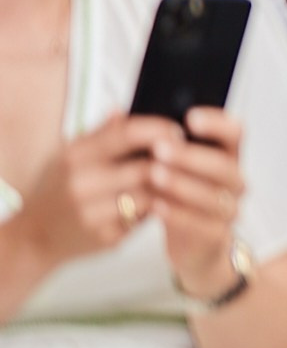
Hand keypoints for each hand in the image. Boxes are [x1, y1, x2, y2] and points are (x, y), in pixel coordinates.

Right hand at [9, 113, 167, 272]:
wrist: (35, 237)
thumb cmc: (59, 188)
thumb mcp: (70, 156)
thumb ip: (100, 134)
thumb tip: (121, 109)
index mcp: (76, 156)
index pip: (128, 133)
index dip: (161, 129)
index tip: (178, 131)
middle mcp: (82, 185)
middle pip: (146, 168)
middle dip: (173, 162)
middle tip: (190, 157)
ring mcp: (93, 215)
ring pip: (150, 196)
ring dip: (169, 187)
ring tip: (182, 178)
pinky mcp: (106, 238)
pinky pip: (144, 219)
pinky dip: (156, 209)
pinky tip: (162, 203)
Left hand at [151, 108, 246, 301]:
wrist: (193, 247)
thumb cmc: (177, 198)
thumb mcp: (166, 168)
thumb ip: (147, 141)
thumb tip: (116, 113)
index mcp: (226, 156)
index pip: (234, 132)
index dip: (216, 123)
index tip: (189, 117)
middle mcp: (234, 180)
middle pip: (224, 164)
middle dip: (191, 155)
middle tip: (160, 149)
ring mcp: (228, 208)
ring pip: (213, 194)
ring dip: (183, 183)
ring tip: (154, 176)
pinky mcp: (217, 235)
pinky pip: (202, 224)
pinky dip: (179, 214)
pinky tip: (155, 206)